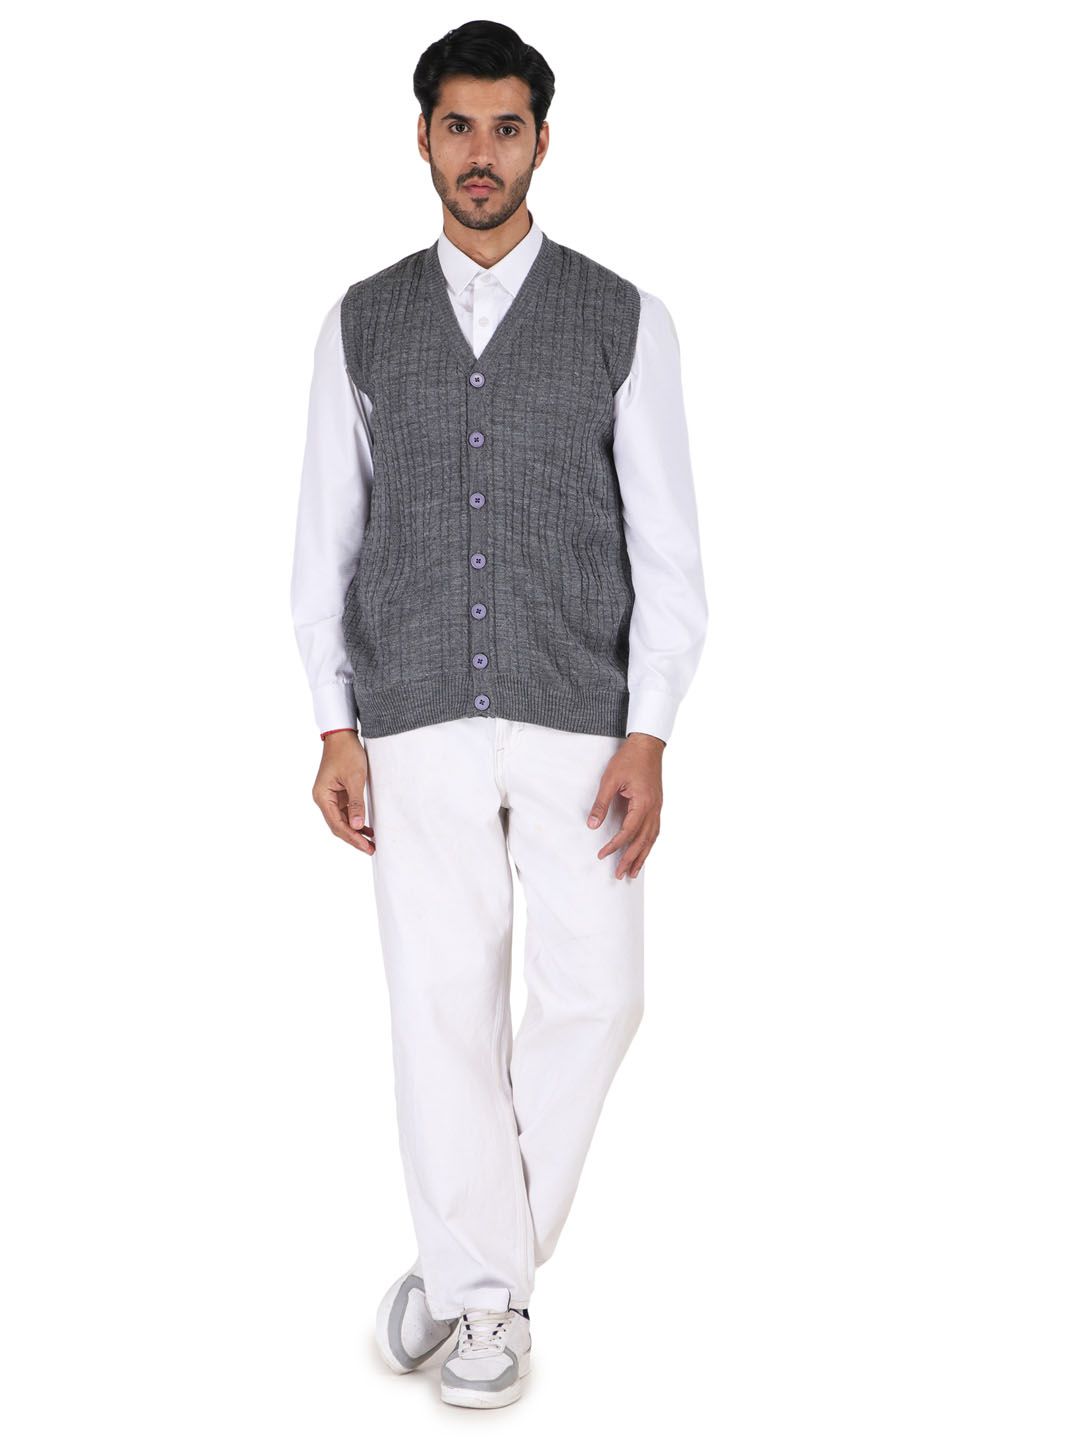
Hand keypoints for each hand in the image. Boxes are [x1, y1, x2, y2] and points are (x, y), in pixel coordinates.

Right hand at [312, 731, 374, 853]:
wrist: (342, 736)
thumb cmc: (347, 753)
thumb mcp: (355, 778)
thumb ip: (356, 803)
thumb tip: (356, 826)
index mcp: (322, 796)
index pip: (337, 824)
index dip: (352, 837)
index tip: (366, 846)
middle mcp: (323, 798)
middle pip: (338, 825)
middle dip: (354, 838)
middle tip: (370, 849)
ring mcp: (329, 797)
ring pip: (342, 820)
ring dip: (355, 831)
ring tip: (370, 843)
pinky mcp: (337, 794)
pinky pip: (345, 812)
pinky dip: (355, 820)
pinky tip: (367, 828)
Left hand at [587, 732, 664, 878]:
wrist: (647, 744)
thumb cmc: (629, 759)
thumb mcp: (610, 780)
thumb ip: (601, 803)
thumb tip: (592, 825)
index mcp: (643, 803)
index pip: (628, 832)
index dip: (615, 846)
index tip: (602, 855)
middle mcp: (654, 809)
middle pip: (643, 841)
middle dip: (631, 859)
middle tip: (620, 875)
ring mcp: (658, 808)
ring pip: (651, 838)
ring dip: (642, 856)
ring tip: (634, 872)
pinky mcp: (657, 805)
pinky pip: (654, 830)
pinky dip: (649, 844)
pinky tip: (644, 851)